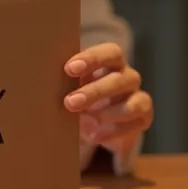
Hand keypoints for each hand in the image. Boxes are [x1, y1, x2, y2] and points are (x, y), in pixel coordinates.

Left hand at [63, 43, 153, 157]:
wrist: (99, 124)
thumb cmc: (80, 95)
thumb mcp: (72, 86)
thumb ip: (66, 81)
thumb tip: (43, 83)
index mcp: (111, 61)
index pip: (110, 52)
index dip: (92, 59)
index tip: (69, 69)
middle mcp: (128, 76)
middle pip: (118, 78)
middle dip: (94, 91)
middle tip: (70, 102)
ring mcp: (139, 96)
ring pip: (133, 102)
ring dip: (108, 112)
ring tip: (86, 121)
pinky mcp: (144, 117)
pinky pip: (136, 122)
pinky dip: (115, 130)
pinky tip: (96, 136)